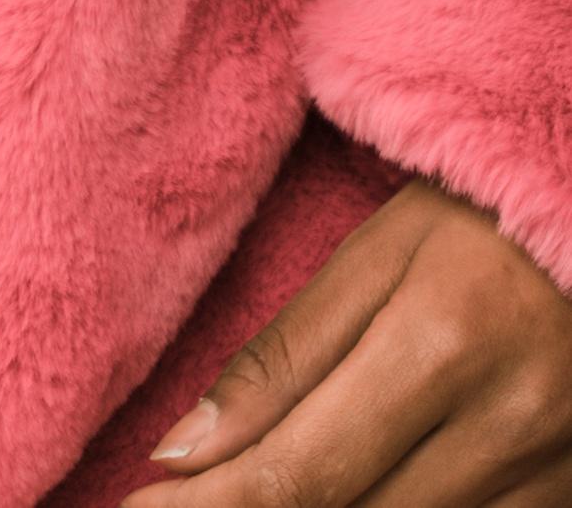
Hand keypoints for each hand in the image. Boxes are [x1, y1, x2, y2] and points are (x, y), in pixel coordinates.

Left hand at [131, 180, 571, 506]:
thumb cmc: (478, 227)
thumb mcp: (372, 258)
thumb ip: (281, 358)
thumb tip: (184, 450)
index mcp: (438, 346)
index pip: (301, 469)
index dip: (212, 506)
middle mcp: (502, 426)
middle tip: (174, 507)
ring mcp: (547, 471)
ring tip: (246, 495)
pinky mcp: (568, 494)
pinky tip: (340, 496)